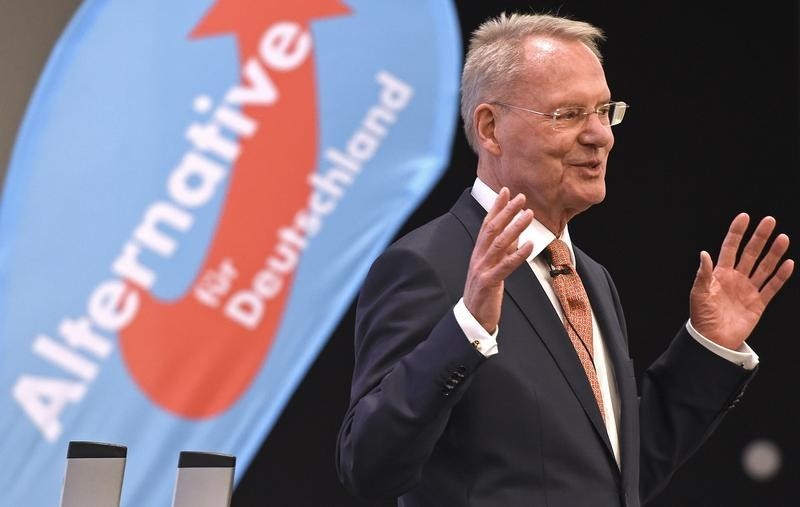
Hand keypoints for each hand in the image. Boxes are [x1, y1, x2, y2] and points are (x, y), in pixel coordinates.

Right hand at [463, 187, 533, 332]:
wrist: (472, 318)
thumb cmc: (484, 292)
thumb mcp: (494, 267)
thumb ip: (504, 251)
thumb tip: (517, 234)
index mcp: (479, 252)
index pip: (487, 224)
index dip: (496, 207)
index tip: (505, 191)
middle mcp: (478, 257)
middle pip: (492, 229)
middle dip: (506, 211)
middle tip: (520, 197)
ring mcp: (482, 269)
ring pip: (499, 243)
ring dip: (514, 227)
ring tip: (528, 214)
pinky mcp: (488, 282)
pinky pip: (504, 266)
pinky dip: (518, 254)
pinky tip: (529, 245)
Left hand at [690, 213, 793, 348]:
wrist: (712, 339)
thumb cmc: (701, 316)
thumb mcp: (698, 294)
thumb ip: (703, 274)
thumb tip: (704, 254)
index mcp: (720, 274)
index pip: (730, 248)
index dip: (737, 233)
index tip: (745, 217)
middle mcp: (736, 278)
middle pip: (750, 253)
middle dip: (760, 237)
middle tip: (770, 221)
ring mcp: (748, 289)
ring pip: (764, 267)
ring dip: (774, 253)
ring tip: (783, 238)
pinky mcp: (758, 303)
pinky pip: (772, 287)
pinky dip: (781, 276)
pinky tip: (788, 263)